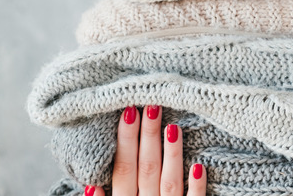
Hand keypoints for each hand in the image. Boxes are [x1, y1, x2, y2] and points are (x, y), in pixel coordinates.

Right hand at [83, 106, 206, 195]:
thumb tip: (93, 185)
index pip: (121, 169)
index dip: (124, 141)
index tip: (128, 111)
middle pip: (145, 169)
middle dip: (147, 137)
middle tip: (151, 105)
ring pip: (169, 182)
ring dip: (171, 154)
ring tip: (174, 126)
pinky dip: (196, 187)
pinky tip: (199, 166)